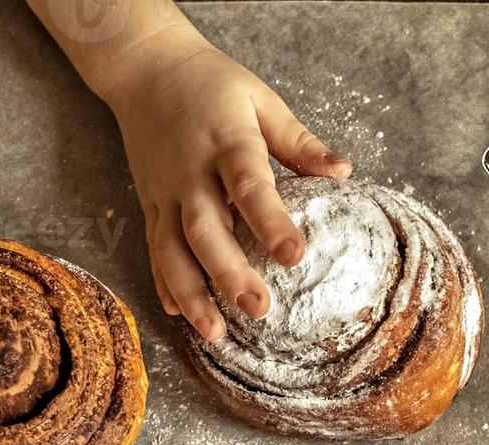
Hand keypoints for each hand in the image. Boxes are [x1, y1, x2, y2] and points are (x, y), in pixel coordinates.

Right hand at [102, 31, 351, 340]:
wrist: (145, 68)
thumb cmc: (211, 85)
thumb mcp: (260, 100)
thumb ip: (299, 142)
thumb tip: (343, 172)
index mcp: (226, 141)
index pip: (249, 185)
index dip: (270, 222)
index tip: (294, 256)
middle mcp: (191, 172)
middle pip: (204, 228)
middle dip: (228, 272)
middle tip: (257, 309)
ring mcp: (165, 193)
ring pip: (172, 249)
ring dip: (191, 293)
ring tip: (214, 332)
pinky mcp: (149, 205)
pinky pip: (154, 250)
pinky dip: (164, 283)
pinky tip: (179, 316)